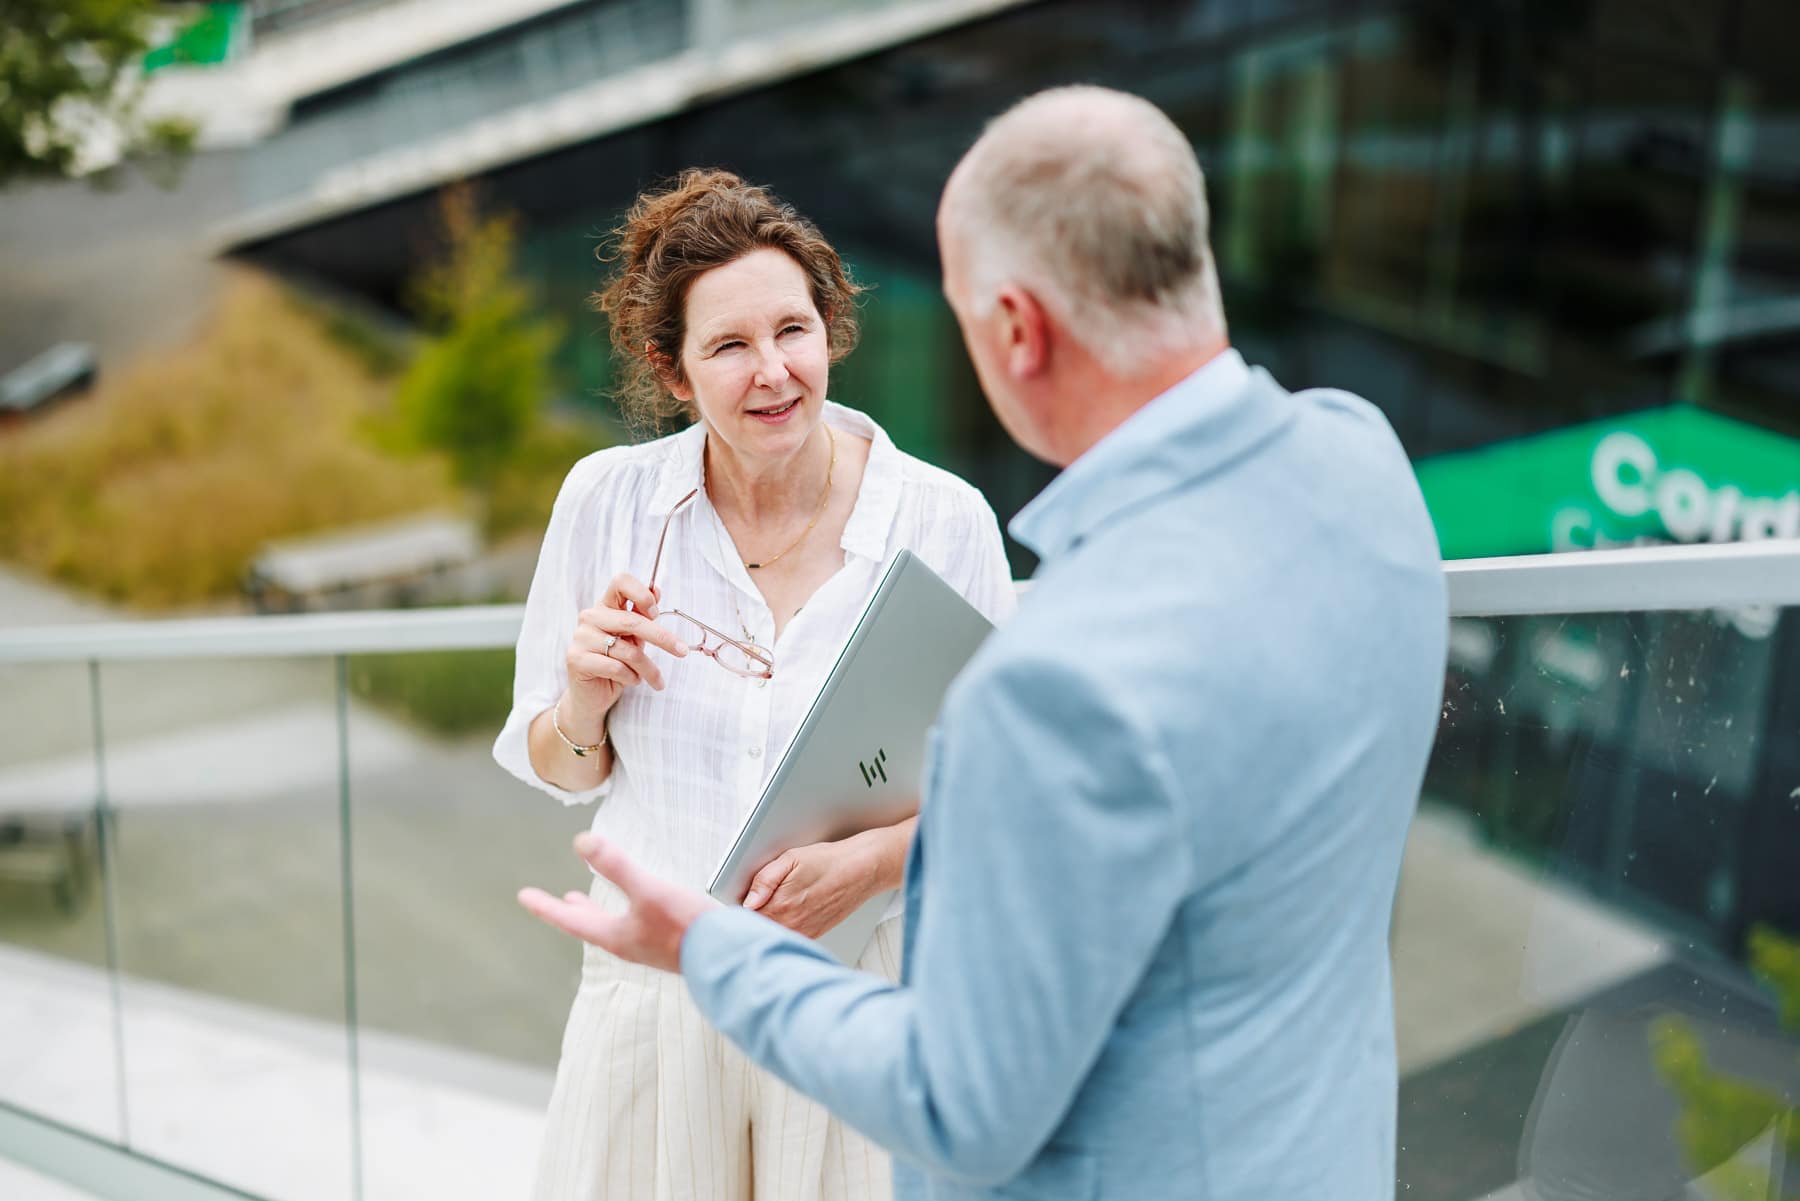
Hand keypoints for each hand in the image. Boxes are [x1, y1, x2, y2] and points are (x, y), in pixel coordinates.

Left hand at [518, 833, 719, 972]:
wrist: (726, 958)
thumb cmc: (685, 925)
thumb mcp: (648, 889)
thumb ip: (616, 866)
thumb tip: (581, 841)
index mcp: (615, 936)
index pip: (570, 919)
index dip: (545, 906)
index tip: (523, 896)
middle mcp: (627, 944)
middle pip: (588, 926)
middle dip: (570, 911)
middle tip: (553, 902)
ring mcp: (647, 947)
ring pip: (611, 927)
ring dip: (595, 912)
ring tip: (584, 902)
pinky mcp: (667, 945)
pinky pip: (633, 927)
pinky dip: (621, 914)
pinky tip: (635, 909)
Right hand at [560, 573, 689, 736]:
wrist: (592, 695)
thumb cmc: (616, 662)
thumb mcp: (634, 637)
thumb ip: (642, 615)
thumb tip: (657, 589)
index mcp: (605, 606)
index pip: (621, 582)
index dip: (642, 594)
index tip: (656, 613)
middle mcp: (590, 617)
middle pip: (631, 620)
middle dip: (662, 638)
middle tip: (682, 651)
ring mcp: (581, 637)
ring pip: (627, 650)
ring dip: (648, 668)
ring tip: (656, 680)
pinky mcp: (576, 659)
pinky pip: (615, 667)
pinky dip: (631, 677)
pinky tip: (632, 681)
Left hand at [741, 836, 884, 939]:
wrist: (862, 870)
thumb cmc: (829, 862)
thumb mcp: (791, 859)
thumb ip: (764, 880)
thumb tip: (747, 901)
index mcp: (781, 906)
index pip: (744, 920)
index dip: (731, 915)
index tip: (722, 912)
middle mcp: (792, 924)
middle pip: (755, 931)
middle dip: (744, 923)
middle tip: (733, 916)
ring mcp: (803, 932)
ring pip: (771, 937)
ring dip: (761, 929)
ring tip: (758, 915)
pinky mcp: (812, 935)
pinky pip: (787, 938)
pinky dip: (778, 932)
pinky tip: (778, 919)